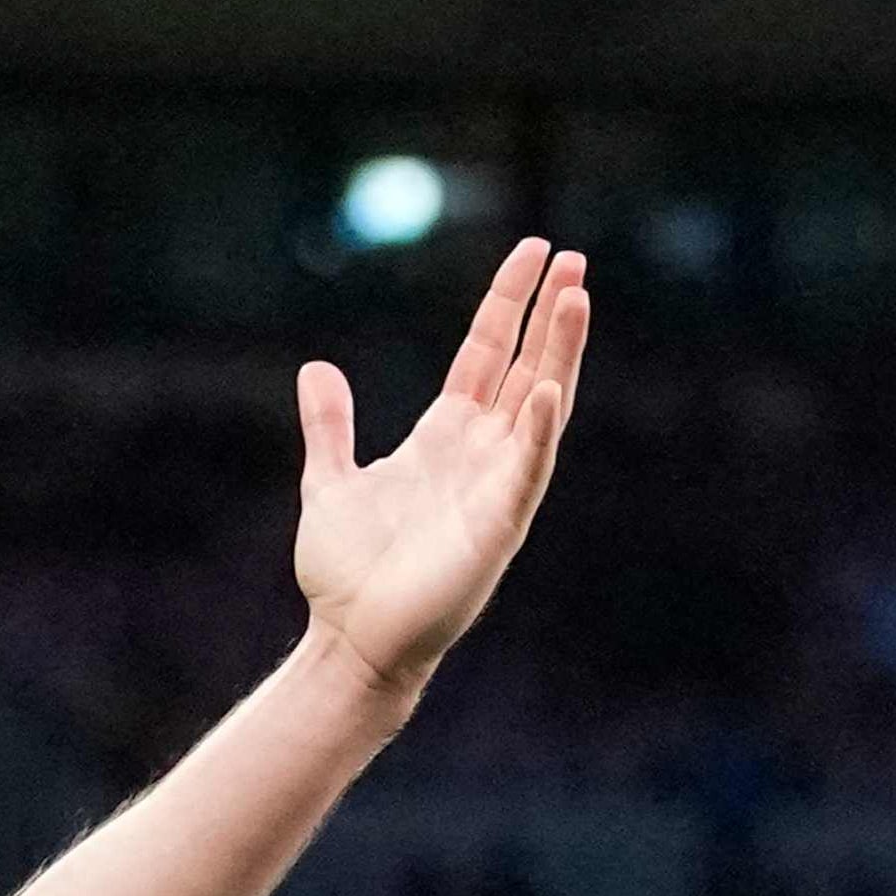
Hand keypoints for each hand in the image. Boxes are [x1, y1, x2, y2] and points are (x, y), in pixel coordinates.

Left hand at [292, 235, 591, 698]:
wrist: (349, 642)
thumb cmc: (346, 574)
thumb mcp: (330, 481)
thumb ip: (330, 426)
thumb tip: (317, 369)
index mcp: (445, 437)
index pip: (487, 353)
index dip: (507, 303)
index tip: (533, 252)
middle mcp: (479, 454)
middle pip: (524, 366)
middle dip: (548, 314)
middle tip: (572, 257)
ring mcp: (494, 488)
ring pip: (540, 405)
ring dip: (560, 353)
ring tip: (577, 297)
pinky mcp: (496, 528)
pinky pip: (526, 471)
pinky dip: (538, 432)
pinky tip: (548, 389)